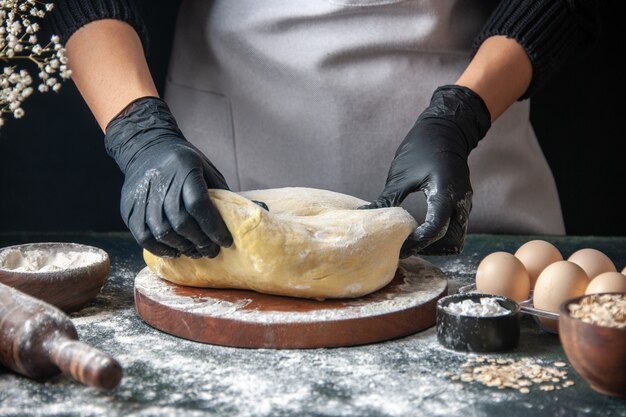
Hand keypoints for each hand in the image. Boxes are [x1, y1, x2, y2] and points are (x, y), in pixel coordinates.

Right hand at [104, 97, 232, 257]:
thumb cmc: (184, 163)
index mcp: (184, 170)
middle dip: (200, 241)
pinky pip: (144, 237)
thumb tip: (255, 213)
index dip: (213, 227)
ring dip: (182, 247)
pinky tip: (175, 251)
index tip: (225, 241)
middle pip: (180, 222)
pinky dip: (161, 249)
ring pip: (162, 232)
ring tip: (195, 251)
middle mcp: (161, 182)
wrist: (147, 148)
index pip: (198, 204)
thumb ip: (223, 193)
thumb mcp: (207, 169)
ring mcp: (141, 196)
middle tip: (211, 250)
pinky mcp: (129, 208)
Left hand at [362, 85, 490, 255]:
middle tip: (406, 249)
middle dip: (430, 249)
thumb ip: (386, 200)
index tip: (398, 249)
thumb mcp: (400, 174)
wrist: (447, 129)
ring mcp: (464, 203)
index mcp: (445, 192)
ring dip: (437, 246)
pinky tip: (420, 235)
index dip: (416, 243)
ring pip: (456, 238)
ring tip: (412, 244)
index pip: (435, 229)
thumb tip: (364, 217)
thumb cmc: (422, 147)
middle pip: (452, 241)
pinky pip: (456, 229)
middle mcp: (460, 201)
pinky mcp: (461, 204)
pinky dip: (441, 237)